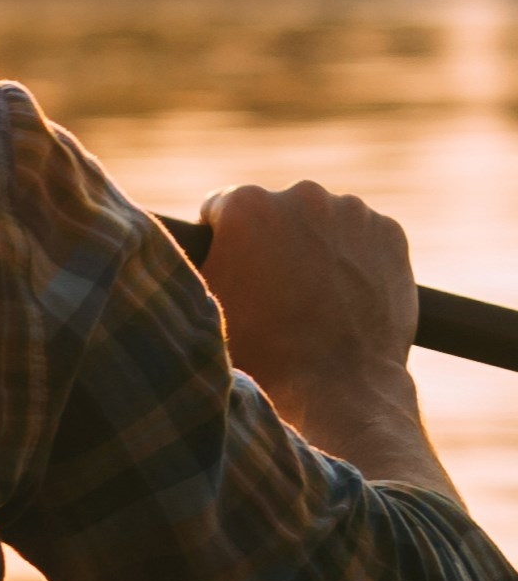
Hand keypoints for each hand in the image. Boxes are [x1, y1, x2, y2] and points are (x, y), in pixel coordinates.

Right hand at [198, 180, 418, 420]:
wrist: (335, 385)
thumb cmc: (259, 348)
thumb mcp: (205, 299)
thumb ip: (197, 257)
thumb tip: (190, 241)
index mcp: (245, 204)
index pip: (221, 208)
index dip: (222, 242)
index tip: (234, 272)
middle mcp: (300, 194)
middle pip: (276, 209)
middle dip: (273, 238)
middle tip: (275, 287)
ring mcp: (352, 211)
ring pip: (322, 220)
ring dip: (315, 244)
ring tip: (313, 295)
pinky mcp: (390, 232)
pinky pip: (363, 235)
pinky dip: (354, 255)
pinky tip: (344, 293)